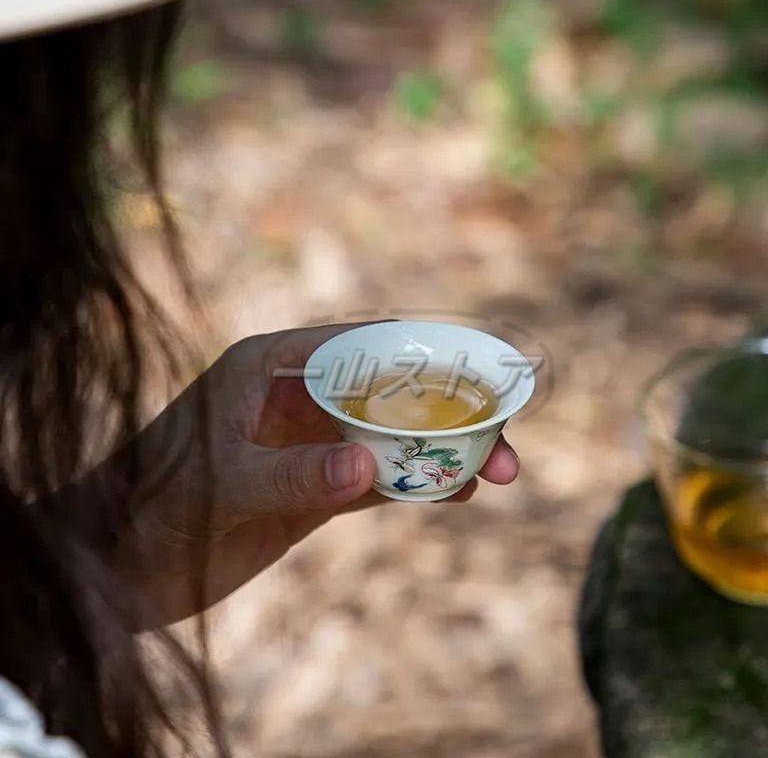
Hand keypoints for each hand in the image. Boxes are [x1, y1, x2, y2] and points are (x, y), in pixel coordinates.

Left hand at [113, 324, 519, 625]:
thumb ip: (292, 475)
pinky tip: (456, 493)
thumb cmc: (150, 509)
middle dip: (449, 413)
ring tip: (499, 471)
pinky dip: (417, 485)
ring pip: (391, 437)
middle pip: (389, 393)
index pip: (363, 345)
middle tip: (503, 440)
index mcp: (271, 366)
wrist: (117, 567)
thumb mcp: (219, 486)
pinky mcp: (312, 489)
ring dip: (443, 452)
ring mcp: (308, 445)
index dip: (426, 354)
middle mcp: (296, 397)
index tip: (483, 370)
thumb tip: (371, 465)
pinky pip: (377, 479)